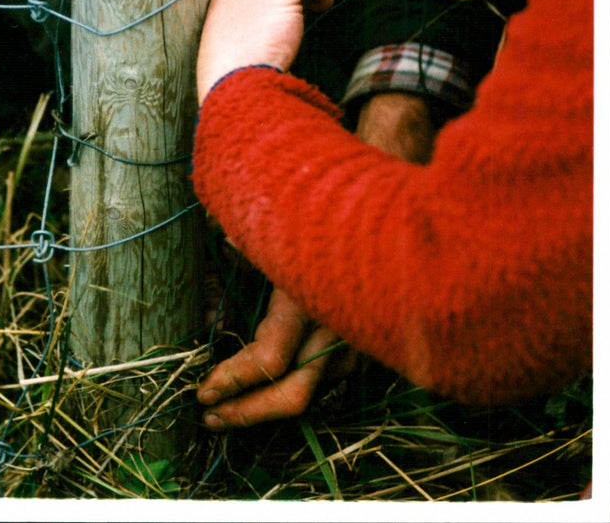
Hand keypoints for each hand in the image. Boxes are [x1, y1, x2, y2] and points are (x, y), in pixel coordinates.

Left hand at [197, 94, 436, 429]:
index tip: (203, 393)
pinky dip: (304, 382)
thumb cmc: (339, 197)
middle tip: (212, 417)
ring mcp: (363, 336)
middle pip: (294, 395)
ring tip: (234, 407)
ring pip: (318, 390)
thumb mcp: (290, 210)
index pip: (268, 359)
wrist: (406, 192)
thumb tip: (228, 241)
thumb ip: (259, 233)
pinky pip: (336, 375)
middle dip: (249, 413)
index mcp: (313, 294)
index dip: (233, 382)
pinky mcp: (374, 338)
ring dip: (275, 402)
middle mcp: (340, 325)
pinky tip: (279, 382)